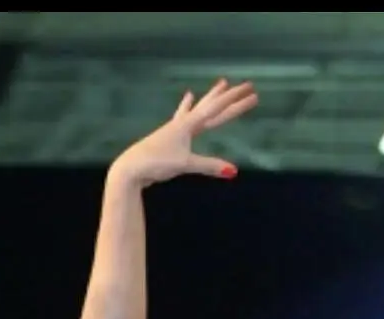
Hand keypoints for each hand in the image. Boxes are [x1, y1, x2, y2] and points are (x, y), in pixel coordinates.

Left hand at [111, 78, 258, 188]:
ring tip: (221, 83)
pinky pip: (182, 116)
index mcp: (189, 125)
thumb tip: (233, 171)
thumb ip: (209, 166)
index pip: (219, 111)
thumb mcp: (185, 164)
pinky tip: (187, 99)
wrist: (131, 168)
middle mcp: (183, 122)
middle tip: (244, 84)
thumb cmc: (157, 163)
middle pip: (212, 105)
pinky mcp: (169, 136)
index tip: (252, 93)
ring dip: (211, 96)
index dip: (236, 103)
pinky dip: (186, 107)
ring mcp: (175, 127)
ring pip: (199, 107)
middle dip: (229, 96)